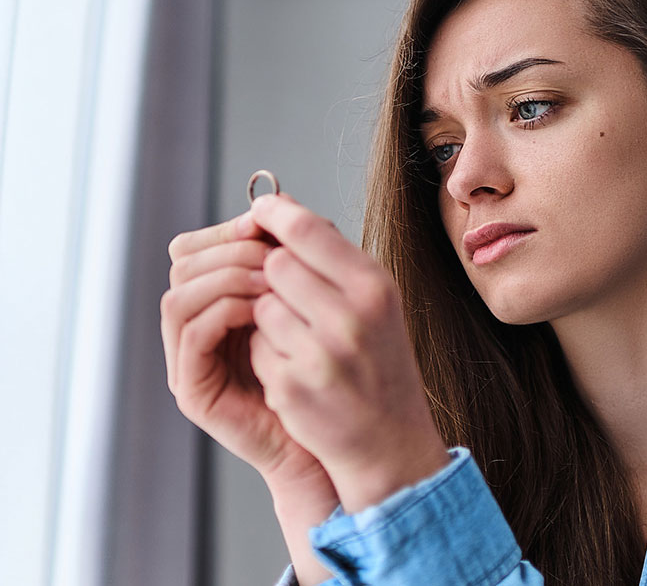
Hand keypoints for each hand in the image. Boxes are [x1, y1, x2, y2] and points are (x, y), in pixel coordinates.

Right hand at [162, 212, 320, 481]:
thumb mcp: (312, 299)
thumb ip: (292, 255)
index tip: (267, 223)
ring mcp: (188, 359)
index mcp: (217, 300)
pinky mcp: (192, 388)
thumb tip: (279, 200)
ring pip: (179, 294)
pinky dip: (222, 309)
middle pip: (182, 263)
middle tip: (272, 254)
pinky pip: (189, 332)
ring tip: (271, 280)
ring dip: (226, 277)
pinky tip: (260, 309)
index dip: (227, 228)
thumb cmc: (328, 370)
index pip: (197, 246)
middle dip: (228, 248)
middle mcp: (195, 326)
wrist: (336, 439)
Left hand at [247, 194, 450, 512]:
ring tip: (301, 340)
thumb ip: (331, 255)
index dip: (274, 215)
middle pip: (275, 265)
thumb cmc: (378, 361)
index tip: (259, 213)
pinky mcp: (291, 388)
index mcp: (374, 288)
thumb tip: (279, 205)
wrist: (390, 441)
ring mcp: (320, 356)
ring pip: (261, 308)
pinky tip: (297, 371)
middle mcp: (350, 318)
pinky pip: (257, 348)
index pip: (306, 229)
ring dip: (269, 320)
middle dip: (273, 276)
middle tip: (293, 297)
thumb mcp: (374, 301)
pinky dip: (268, 356)